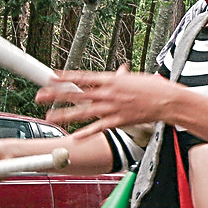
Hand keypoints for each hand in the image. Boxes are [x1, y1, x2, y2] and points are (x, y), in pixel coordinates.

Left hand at [38, 65, 182, 136]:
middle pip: (77, 93)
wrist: (167, 101)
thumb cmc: (154, 88)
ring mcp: (112, 107)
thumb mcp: (135, 78)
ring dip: (65, 114)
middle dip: (56, 94)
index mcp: (111, 79)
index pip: (82, 77)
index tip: (50, 77)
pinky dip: (86, 132)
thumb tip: (120, 70)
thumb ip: (123, 76)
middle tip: (40, 95)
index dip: (65, 77)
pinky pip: (99, 128)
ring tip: (49, 117)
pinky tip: (75, 137)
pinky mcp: (118, 121)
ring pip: (83, 112)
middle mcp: (108, 93)